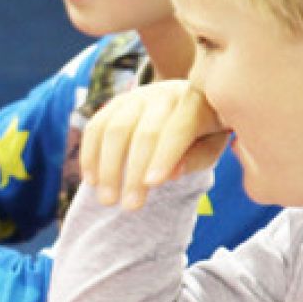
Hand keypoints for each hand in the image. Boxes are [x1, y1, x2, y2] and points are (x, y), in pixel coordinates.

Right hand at [80, 80, 229, 210]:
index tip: (152, 185)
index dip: (164, 156)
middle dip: (134, 172)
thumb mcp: (212, 145)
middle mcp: (163, 95)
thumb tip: (172, 173)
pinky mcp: (115, 103)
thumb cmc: (204, 131)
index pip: (178, 130)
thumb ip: (197, 158)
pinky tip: (91, 181)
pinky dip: (90, 155)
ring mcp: (136, 97)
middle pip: (144, 133)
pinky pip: (96, 127)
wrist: (186, 101)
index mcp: (195, 103)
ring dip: (108, 167)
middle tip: (130, 206)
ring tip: (107, 200)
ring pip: (114, 130)